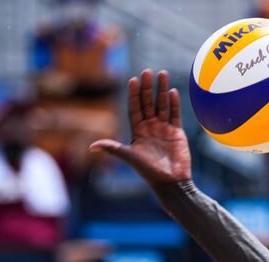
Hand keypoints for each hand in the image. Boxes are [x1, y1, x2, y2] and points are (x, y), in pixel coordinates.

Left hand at [89, 69, 191, 185]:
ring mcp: (163, 129)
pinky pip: (174, 114)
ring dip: (162, 90)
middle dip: (147, 87)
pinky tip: (172, 91)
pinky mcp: (176, 132)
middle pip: (148, 102)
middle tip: (147, 72)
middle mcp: (150, 128)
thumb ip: (112, 148)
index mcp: (137, 131)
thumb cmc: (148, 171)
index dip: (133, 94)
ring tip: (162, 74)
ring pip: (162, 105)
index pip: (134, 108)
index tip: (132, 79)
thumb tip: (91, 147)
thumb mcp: (129, 157)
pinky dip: (174, 103)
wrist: (170, 182)